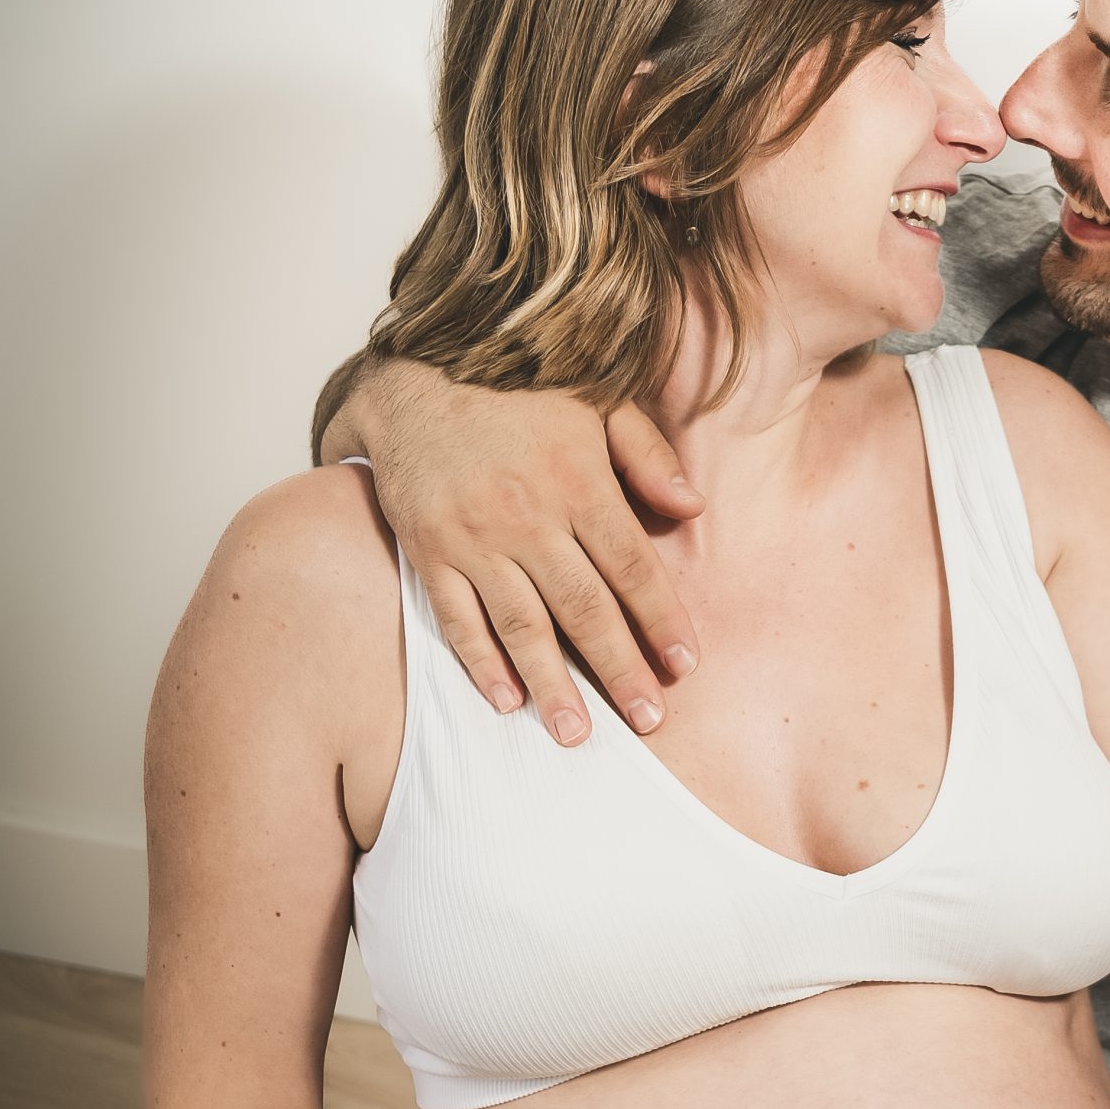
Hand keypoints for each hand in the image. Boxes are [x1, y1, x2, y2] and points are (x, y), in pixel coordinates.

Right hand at [334, 358, 707, 740]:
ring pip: (522, 625)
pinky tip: (506, 701)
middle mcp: (527, 516)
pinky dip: (480, 663)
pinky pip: (456, 617)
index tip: (685, 665)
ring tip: (576, 735)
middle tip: (648, 720)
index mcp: (577, 480)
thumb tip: (693, 508)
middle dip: (619, 670)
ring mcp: (474, 538)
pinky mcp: (429, 550)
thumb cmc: (518, 389)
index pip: (631, 566)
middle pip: (584, 608)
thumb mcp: (596, 400)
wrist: (416, 373)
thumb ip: (647, 454)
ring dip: (551, 685)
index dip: (661, 619)